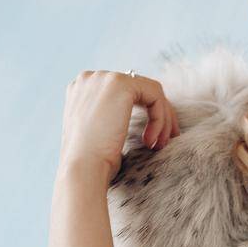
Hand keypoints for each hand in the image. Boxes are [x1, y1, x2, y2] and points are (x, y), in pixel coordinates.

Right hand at [57, 69, 180, 180]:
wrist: (82, 168)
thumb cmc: (90, 162)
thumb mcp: (98, 133)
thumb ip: (109, 117)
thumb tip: (135, 117)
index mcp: (82, 89)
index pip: (123, 92)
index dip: (143, 112)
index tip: (153, 137)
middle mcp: (91, 78)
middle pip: (138, 89)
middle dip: (158, 114)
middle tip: (165, 140)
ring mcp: (105, 78)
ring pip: (150, 92)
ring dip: (162, 119)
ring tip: (159, 145)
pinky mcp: (121, 84)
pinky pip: (155, 96)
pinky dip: (160, 118)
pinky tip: (151, 141)